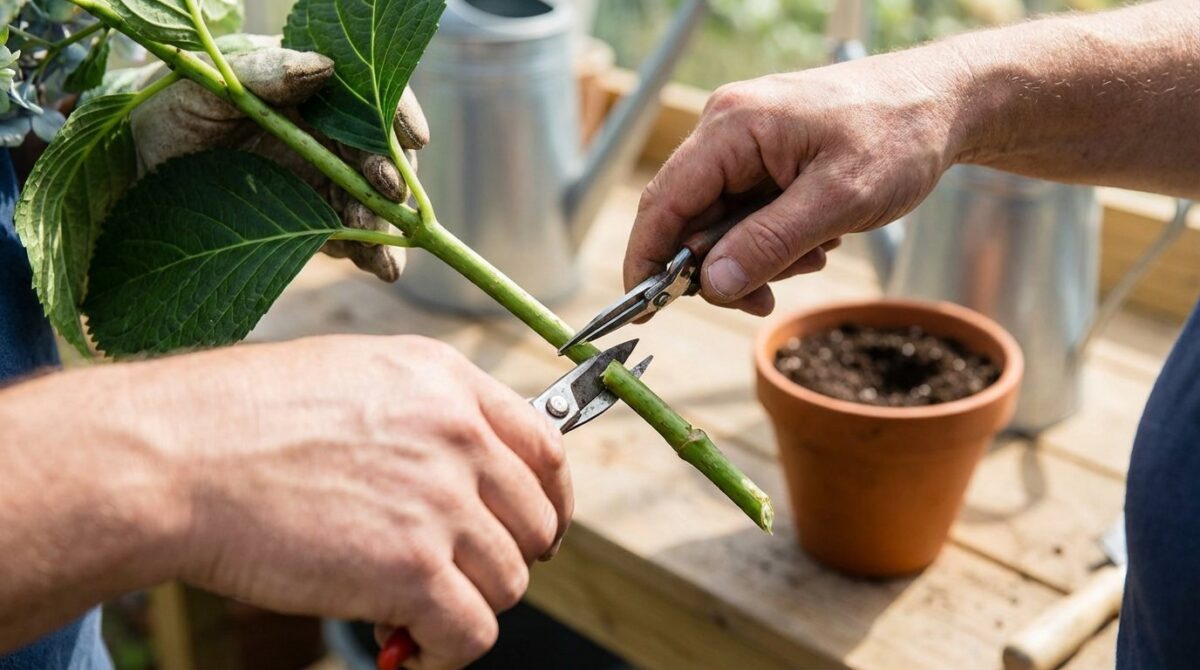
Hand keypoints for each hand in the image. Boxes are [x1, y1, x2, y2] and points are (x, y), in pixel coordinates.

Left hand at [129, 36, 428, 281]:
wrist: (136, 164)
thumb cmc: (168, 108)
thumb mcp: (207, 84)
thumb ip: (262, 72)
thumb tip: (324, 66)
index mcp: (311, 90)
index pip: (369, 96)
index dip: (397, 113)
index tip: (415, 138)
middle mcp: (327, 134)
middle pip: (380, 156)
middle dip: (390, 181)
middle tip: (390, 201)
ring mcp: (324, 179)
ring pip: (372, 201)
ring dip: (386, 227)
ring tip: (387, 256)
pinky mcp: (311, 219)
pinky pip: (350, 235)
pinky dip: (369, 252)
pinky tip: (380, 267)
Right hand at [151, 336, 569, 668]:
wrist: (175, 456)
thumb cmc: (238, 418)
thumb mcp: (354, 376)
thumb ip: (423, 417)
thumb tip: (458, 471)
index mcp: (448, 382)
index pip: (545, 448)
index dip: (550, 500)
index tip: (537, 530)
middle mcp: (458, 436)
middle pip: (535, 522)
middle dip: (502, 559)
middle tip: (456, 578)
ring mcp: (439, 501)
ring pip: (508, 582)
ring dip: (467, 607)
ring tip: (412, 616)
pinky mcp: (410, 569)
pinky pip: (472, 633)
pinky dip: (445, 655)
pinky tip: (405, 647)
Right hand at [625, 45, 968, 314]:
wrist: (946, 102)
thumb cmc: (900, 135)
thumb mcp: (838, 200)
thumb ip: (769, 243)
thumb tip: (711, 284)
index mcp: (732, 126)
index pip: (663, 201)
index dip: (647, 259)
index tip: (642, 310)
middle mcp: (727, 128)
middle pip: (688, 217)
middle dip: (722, 266)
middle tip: (764, 297)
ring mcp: (745, 142)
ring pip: (720, 222)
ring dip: (757, 256)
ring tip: (813, 256)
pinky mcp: (766, 156)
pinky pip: (747, 213)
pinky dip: (774, 240)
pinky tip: (817, 239)